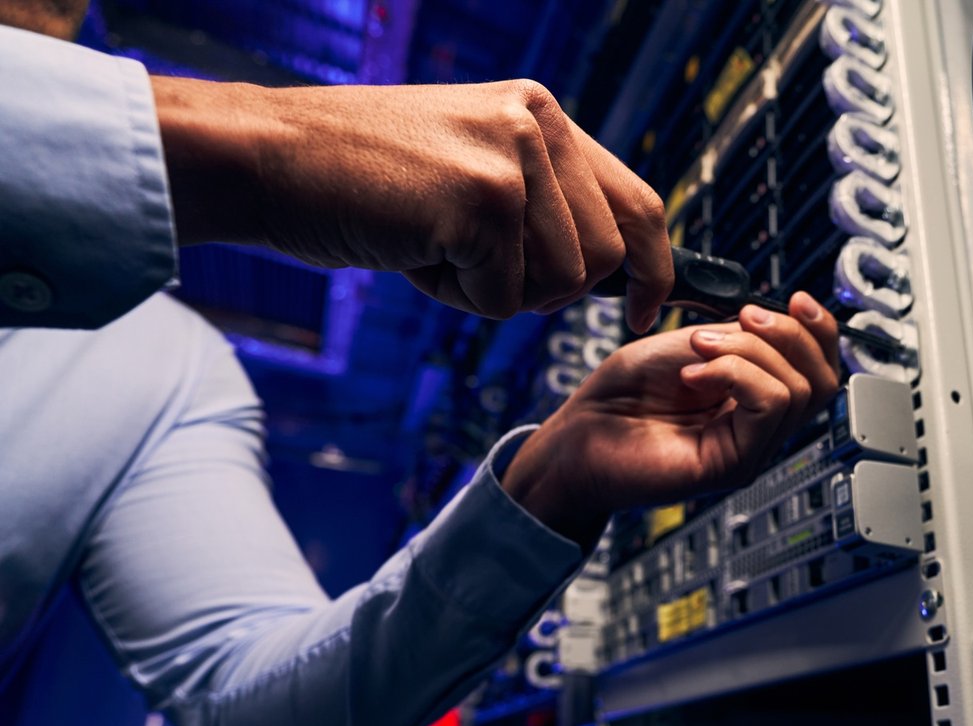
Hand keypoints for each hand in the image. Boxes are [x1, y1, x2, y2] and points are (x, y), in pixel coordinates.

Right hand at [150, 77, 671, 330]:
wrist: (266, 160)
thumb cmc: (362, 180)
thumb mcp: (470, 170)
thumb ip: (543, 202)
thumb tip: (617, 268)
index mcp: (542, 113)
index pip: (637, 202)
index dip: (653, 268)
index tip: (645, 311)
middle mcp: (536, 122)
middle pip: (600, 260)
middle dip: (544, 289)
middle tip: (470, 263)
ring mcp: (510, 157)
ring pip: (557, 285)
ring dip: (492, 292)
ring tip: (433, 246)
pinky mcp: (480, 200)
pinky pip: (500, 300)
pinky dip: (454, 297)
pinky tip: (411, 251)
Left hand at [503, 293, 841, 543]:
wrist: (577, 437)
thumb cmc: (617, 399)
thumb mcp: (688, 345)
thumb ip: (738, 337)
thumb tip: (774, 321)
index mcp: (752, 397)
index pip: (818, 368)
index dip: (818, 329)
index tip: (796, 299)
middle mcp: (758, 426)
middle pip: (821, 380)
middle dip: (787, 334)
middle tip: (740, 319)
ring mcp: (750, 449)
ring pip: (798, 391)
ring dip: (750, 352)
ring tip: (700, 349)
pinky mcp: (734, 465)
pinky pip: (769, 408)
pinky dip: (736, 375)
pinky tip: (694, 374)